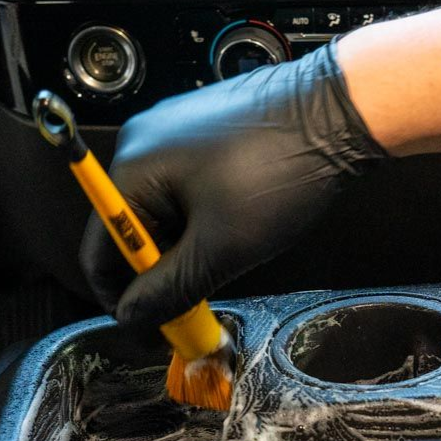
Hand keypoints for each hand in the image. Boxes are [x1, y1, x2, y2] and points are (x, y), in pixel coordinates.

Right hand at [80, 43, 385, 328]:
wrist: (339, 110)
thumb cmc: (280, 169)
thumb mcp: (221, 248)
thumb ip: (168, 289)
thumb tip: (132, 315)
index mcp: (132, 168)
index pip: (100, 249)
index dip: (122, 299)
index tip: (151, 330)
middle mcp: (143, 143)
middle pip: (131, 230)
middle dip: (159, 274)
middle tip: (194, 309)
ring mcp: (175, 132)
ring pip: (163, 212)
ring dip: (186, 248)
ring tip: (225, 265)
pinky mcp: (205, 131)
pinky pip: (187, 188)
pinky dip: (203, 220)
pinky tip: (236, 232)